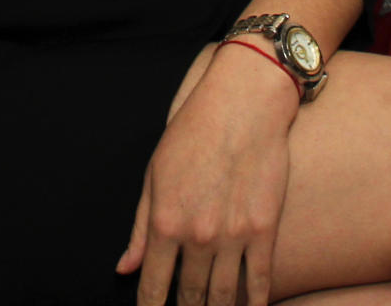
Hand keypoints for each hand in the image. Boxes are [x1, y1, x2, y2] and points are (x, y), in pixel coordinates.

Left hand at [115, 42, 297, 305]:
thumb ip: (141, 227)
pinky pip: (260, 282)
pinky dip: (254, 303)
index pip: (154, 288)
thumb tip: (125, 268)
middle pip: (191, 298)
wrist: (242, 104)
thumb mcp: (155, 173)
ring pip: (224, 297)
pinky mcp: (264, 230)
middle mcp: (199, 236)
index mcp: (166, 223)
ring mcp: (234, 236)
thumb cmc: (193, 132)